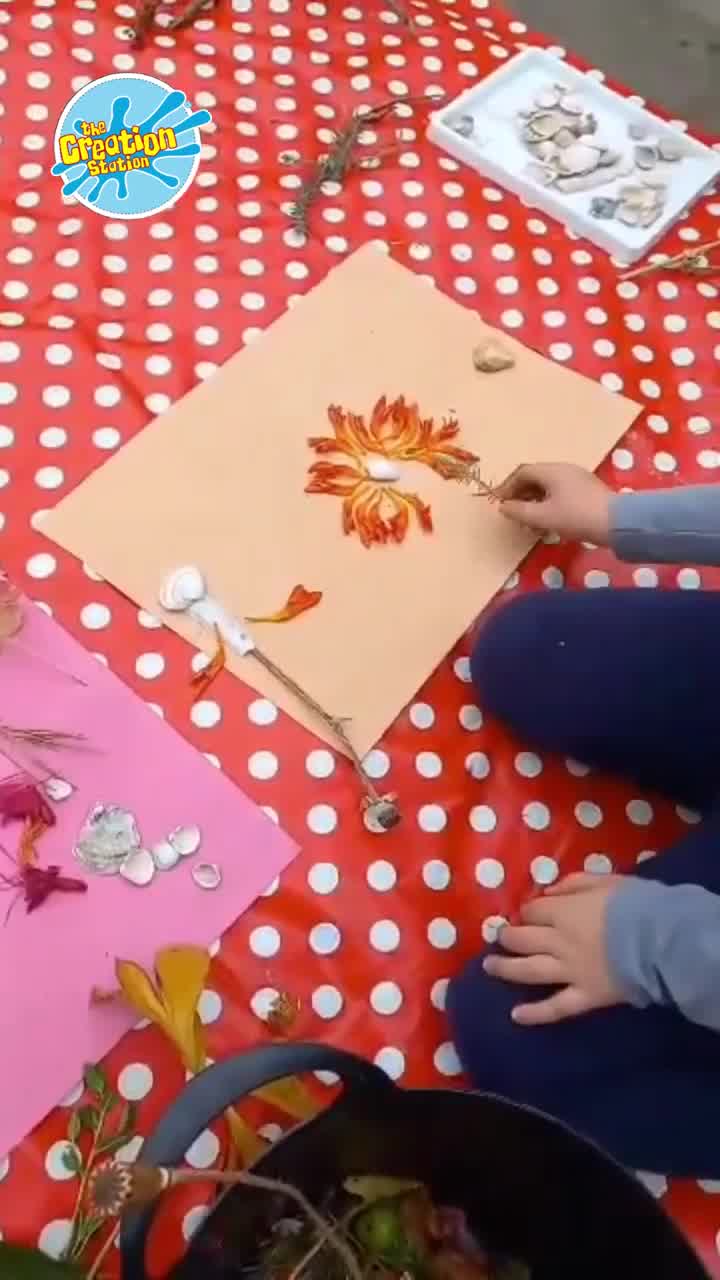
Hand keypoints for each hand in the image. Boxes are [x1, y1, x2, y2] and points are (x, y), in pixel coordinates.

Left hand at [483, 872, 626, 1024]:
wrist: (660, 941)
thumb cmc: (635, 905)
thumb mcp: (604, 881)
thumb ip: (573, 884)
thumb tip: (548, 893)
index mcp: (563, 913)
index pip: (532, 912)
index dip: (526, 912)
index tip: (526, 914)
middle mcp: (558, 943)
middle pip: (522, 940)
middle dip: (507, 938)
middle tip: (499, 938)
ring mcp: (569, 972)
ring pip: (528, 972)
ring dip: (505, 969)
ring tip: (489, 968)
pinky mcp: (585, 997)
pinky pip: (555, 1008)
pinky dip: (535, 1013)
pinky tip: (515, 1016)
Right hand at [496, 462, 612, 544]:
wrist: (617, 523)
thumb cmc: (576, 516)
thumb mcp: (543, 516)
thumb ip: (519, 511)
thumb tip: (503, 507)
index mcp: (552, 470)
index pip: (522, 473)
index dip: (507, 487)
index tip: (499, 504)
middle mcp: (564, 469)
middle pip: (535, 478)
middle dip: (521, 496)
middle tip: (514, 513)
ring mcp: (578, 479)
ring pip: (548, 487)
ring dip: (535, 503)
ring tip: (530, 523)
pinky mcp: (587, 491)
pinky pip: (561, 493)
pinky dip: (549, 505)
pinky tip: (550, 522)